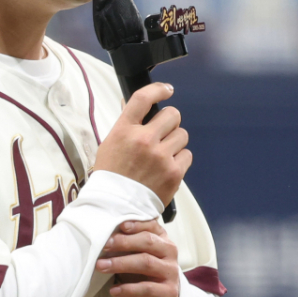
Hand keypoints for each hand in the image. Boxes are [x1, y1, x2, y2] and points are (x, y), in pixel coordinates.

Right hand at [94, 83, 190, 204]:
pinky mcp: (174, 172)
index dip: (158, 89)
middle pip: (172, 114)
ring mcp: (160, 156)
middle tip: (163, 132)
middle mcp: (144, 140)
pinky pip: (187, 154)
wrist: (115, 207)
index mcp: (124, 130)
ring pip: (182, 134)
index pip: (143, 98)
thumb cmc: (112, 176)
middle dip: (170, 122)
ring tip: (163, 153)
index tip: (167, 90)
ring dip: (175, 141)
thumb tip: (136, 104)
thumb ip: (126, 124)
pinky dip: (180, 159)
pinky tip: (167, 166)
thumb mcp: (110, 144)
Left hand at [96, 220, 180, 296]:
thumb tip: (105, 239)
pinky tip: (114, 290)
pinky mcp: (169, 292)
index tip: (120, 226)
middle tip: (104, 246)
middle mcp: (169, 252)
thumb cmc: (147, 270)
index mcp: (162, 239)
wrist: (164, 295)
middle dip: (124, 242)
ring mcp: (171, 272)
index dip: (136, 225)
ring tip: (101, 266)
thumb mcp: (138, 254)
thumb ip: (128, 244)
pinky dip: (128, 290)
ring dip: (121, 264)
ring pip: (146, 263)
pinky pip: (147, 289)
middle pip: (148, 242)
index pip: (151, 226)